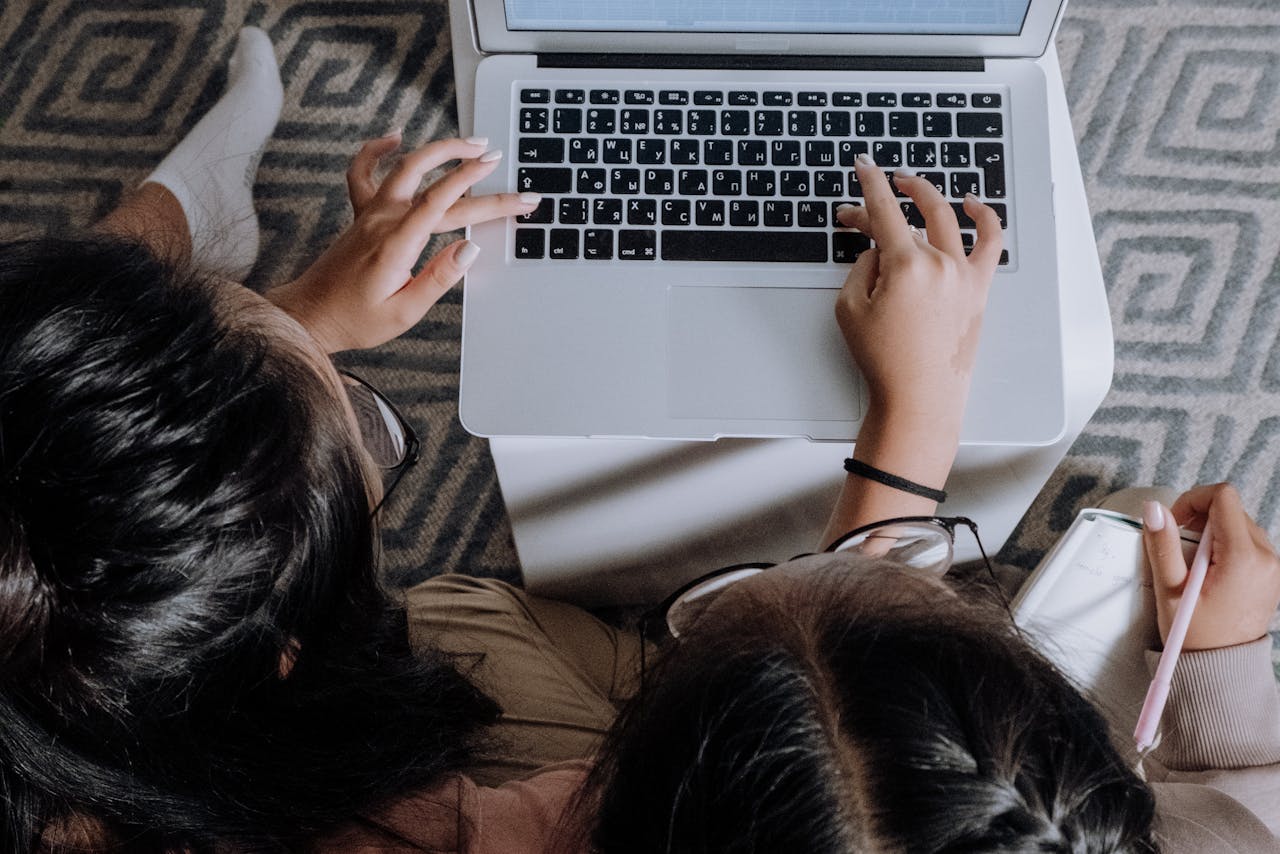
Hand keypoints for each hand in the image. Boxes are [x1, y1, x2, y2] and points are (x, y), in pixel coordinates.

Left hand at [268, 132, 539, 352]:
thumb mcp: (405, 311)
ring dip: (437, 150)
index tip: (504, 181)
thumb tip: (470, 249)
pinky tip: (394, 138)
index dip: (478, 188)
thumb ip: (439, 278)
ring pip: (404, 167)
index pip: (443, 203)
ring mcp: (369, 214)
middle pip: (433, 183)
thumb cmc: (355, 319)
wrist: (310, 316)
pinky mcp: (360, 215)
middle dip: (471, 168)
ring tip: (468, 144)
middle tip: (497, 158)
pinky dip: (375, 150)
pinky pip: (362, 173)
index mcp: (397, 245)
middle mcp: (382, 221)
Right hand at [833, 155, 1002, 429]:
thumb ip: (861, 268)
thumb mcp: (849, 311)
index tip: (863, 166)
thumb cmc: (885, 362)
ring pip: (944, 221)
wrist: (919, 398)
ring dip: (927, 197)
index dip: (869, 184)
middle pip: (908, 218)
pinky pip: (990, 242)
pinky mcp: (978, 289)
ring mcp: (964, 275)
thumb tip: (877, 251)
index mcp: (905, 267)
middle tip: (869, 195)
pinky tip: (973, 204)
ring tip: (912, 186)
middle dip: (884, 200)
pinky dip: (985, 217)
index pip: (884, 211)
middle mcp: (940, 264)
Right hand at [1142, 483, 1279, 649]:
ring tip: (1192, 562)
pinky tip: (1208, 569)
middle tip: (1177, 545)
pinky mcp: (1271, 573)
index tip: (1174, 523)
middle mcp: (1267, 556)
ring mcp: (1273, 565)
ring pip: (1239, 523)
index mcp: (1243, 557)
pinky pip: (1247, 541)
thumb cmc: (1196, 636)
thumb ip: (1162, 545)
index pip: (1222, 497)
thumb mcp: (1171, 589)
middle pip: (1230, 508)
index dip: (1192, 500)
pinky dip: (1224, 544)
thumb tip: (1153, 509)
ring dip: (1211, 531)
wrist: (1223, 670)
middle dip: (1199, 517)